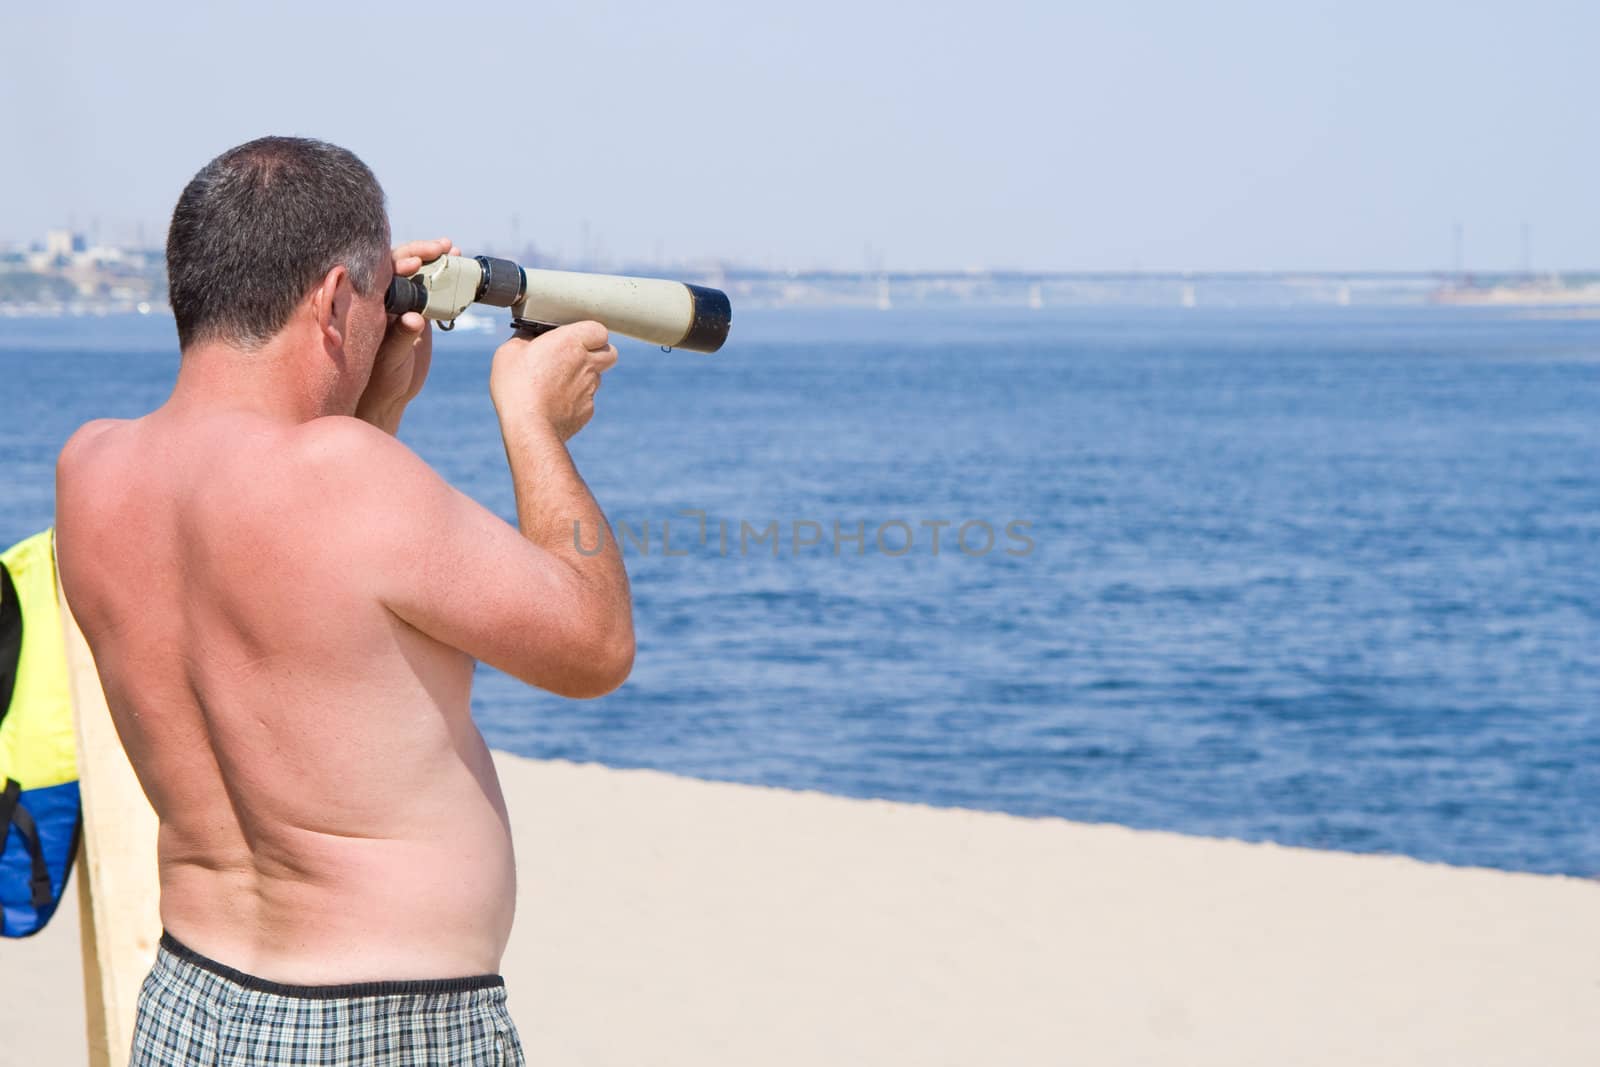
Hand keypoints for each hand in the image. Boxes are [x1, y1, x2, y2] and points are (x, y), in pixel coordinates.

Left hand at [356, 237, 458, 433]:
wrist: (390, 394)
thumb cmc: (380, 378)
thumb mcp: (391, 359)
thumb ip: (401, 337)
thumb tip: (415, 318)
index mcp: (370, 304)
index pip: (383, 273)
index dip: (399, 263)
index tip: (415, 262)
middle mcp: (385, 299)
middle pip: (402, 265)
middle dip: (421, 252)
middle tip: (442, 247)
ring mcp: (403, 304)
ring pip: (419, 275)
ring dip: (436, 260)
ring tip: (454, 249)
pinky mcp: (420, 312)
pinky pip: (433, 291)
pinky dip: (446, 280)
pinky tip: (459, 267)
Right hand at [490, 321, 618, 442]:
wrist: (529, 427)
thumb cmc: (516, 386)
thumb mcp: (510, 351)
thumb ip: (525, 339)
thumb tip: (529, 336)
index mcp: (572, 342)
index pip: (599, 330)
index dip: (588, 333)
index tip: (573, 337)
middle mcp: (587, 364)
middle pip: (610, 353)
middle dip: (597, 352)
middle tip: (575, 356)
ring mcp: (590, 389)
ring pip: (597, 377)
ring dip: (584, 376)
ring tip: (556, 382)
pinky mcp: (587, 410)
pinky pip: (587, 399)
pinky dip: (575, 399)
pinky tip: (554, 403)